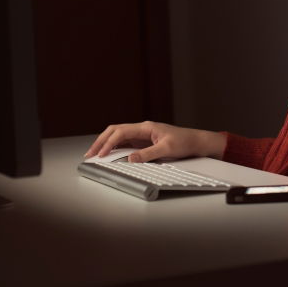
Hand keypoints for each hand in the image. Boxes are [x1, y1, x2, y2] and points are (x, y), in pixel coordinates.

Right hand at [83, 121, 225, 162]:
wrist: (197, 142)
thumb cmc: (185, 142)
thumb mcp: (167, 150)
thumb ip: (148, 155)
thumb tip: (130, 159)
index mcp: (146, 127)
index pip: (121, 132)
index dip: (108, 143)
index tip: (100, 154)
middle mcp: (142, 129)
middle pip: (115, 131)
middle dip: (101, 141)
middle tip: (90, 153)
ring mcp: (142, 135)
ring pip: (118, 136)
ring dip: (106, 144)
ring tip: (95, 155)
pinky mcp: (144, 142)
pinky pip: (125, 143)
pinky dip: (114, 148)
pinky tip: (108, 155)